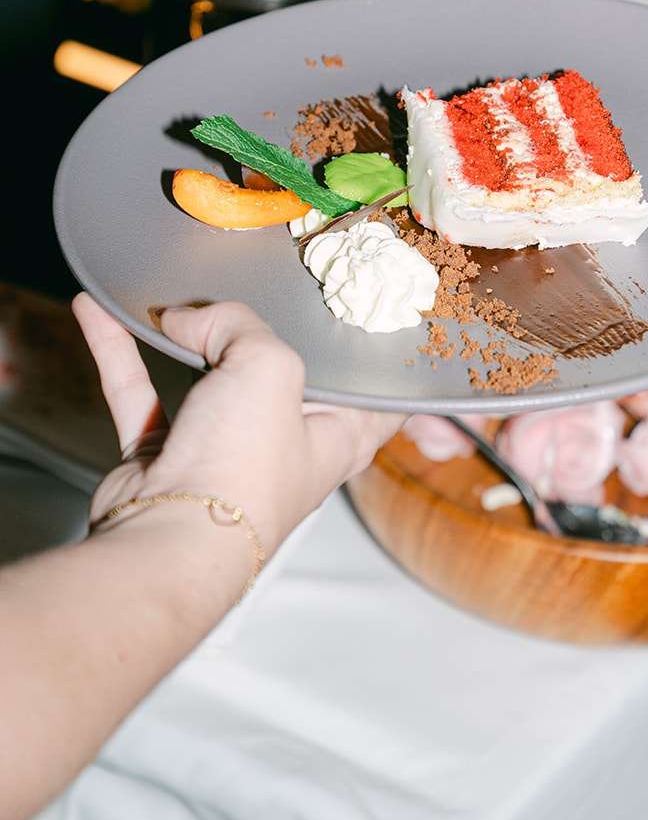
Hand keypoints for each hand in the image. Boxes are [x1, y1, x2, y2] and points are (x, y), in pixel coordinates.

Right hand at [73, 294, 401, 559]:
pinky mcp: (163, 458)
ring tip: (168, 291)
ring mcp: (221, 450)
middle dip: (263, 327)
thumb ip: (238, 324)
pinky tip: (97, 312)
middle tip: (252, 277)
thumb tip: (186, 319)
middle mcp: (283, 442)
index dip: (376, 356)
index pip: (376, 393)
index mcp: (338, 432)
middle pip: (279, 370)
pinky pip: (140, 392)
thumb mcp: (269, 366)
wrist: (165, 541)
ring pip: (204, 373)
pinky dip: (119, 353)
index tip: (370, 310)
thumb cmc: (242, 470)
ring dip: (182, 332)